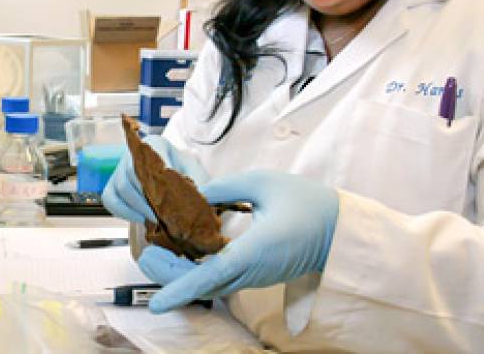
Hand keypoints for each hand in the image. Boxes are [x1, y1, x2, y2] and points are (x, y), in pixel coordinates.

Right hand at [101, 135, 208, 223]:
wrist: (175, 172)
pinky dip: (124, 211)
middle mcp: (134, 154)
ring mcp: (120, 169)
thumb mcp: (198, 174)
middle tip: (160, 218)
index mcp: (156, 146)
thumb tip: (209, 198)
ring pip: (119, 188)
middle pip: (130, 175)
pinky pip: (111, 198)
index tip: (168, 202)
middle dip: (145, 201)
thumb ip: (205, 184)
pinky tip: (140, 219)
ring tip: (153, 221)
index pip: (149, 161)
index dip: (156, 184)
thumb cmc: (185, 172)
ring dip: (135, 207)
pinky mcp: (113, 185)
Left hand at [136, 170, 339, 312]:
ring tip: (154, 253)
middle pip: (202, 283)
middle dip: (169, 275)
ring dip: (180, 273)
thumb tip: (196, 195)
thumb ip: (225, 187)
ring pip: (208, 283)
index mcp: (254, 250)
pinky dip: (196, 269)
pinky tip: (181, 252)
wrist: (338, 229)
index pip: (211, 275)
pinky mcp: (253, 274)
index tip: (157, 304)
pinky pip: (219, 278)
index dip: (181, 289)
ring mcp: (252, 276)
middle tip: (145, 256)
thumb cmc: (307, 203)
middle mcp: (251, 270)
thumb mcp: (264, 181)